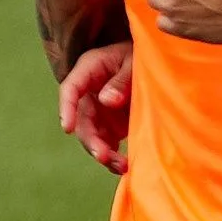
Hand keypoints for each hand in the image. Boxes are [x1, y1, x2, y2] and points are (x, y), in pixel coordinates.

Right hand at [58, 41, 132, 175]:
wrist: (155, 59)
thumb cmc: (141, 54)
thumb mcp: (134, 60)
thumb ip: (122, 80)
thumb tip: (107, 101)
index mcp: (89, 70)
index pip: (70, 89)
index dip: (66, 109)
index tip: (66, 128)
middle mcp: (89, 93)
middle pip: (82, 120)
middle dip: (91, 141)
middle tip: (104, 157)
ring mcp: (100, 110)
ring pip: (94, 136)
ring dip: (104, 153)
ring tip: (122, 166)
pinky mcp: (113, 124)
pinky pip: (109, 143)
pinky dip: (115, 156)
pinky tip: (126, 167)